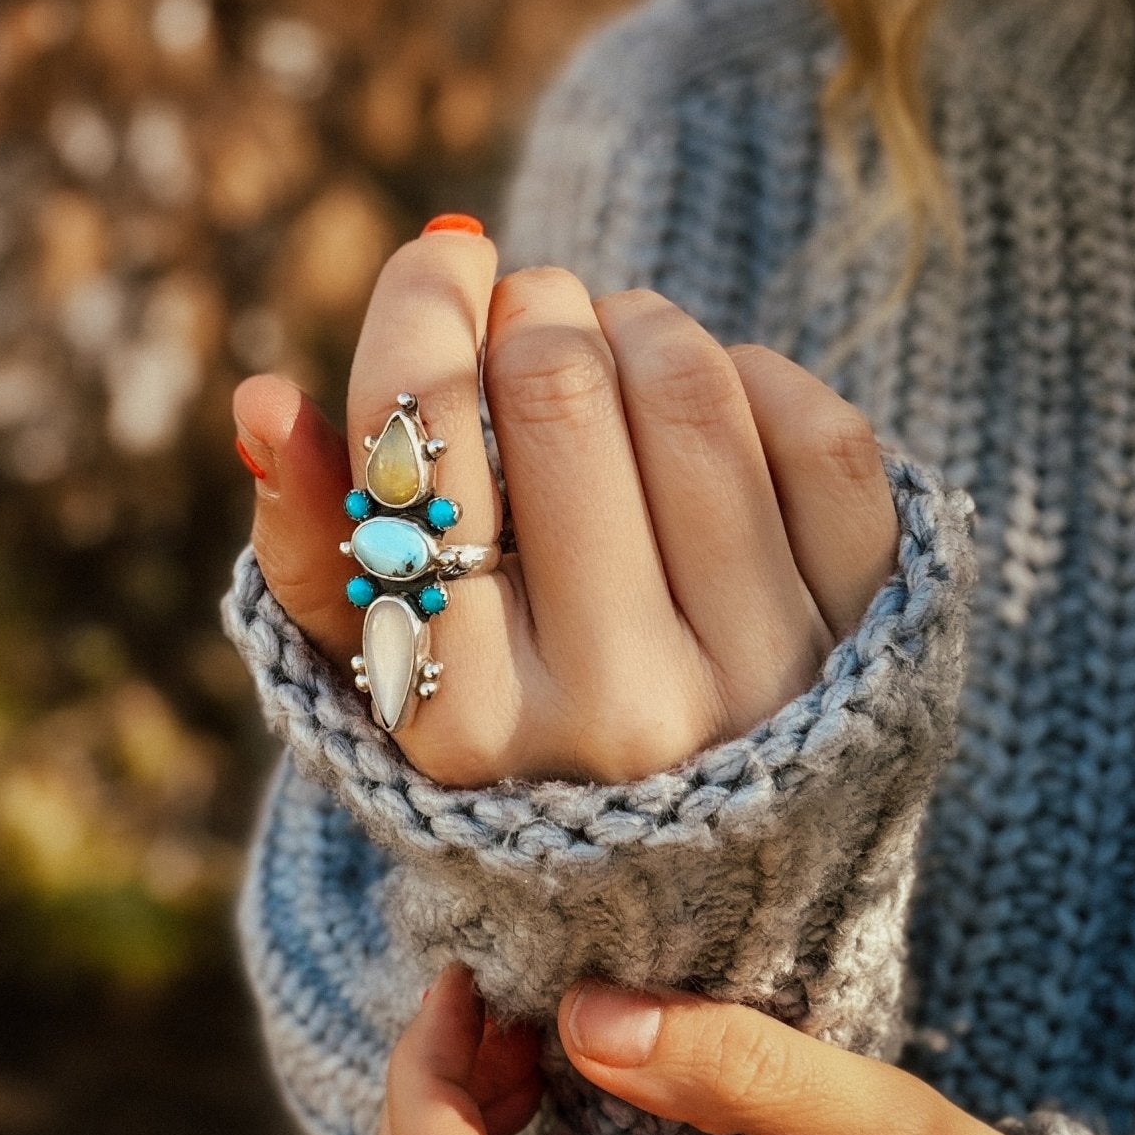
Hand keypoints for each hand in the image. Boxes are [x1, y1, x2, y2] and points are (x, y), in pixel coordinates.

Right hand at [233, 223, 897, 785]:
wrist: (706, 878)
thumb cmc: (513, 746)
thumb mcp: (384, 675)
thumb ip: (315, 543)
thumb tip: (262, 400)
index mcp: (463, 723)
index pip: (425, 448)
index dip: (421, 310)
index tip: (440, 255)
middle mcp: (617, 711)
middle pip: (557, 388)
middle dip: (529, 305)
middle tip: (523, 306)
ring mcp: (761, 676)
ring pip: (688, 387)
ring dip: (636, 322)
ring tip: (610, 349)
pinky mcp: (871, 636)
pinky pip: (817, 431)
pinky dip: (752, 375)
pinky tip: (707, 404)